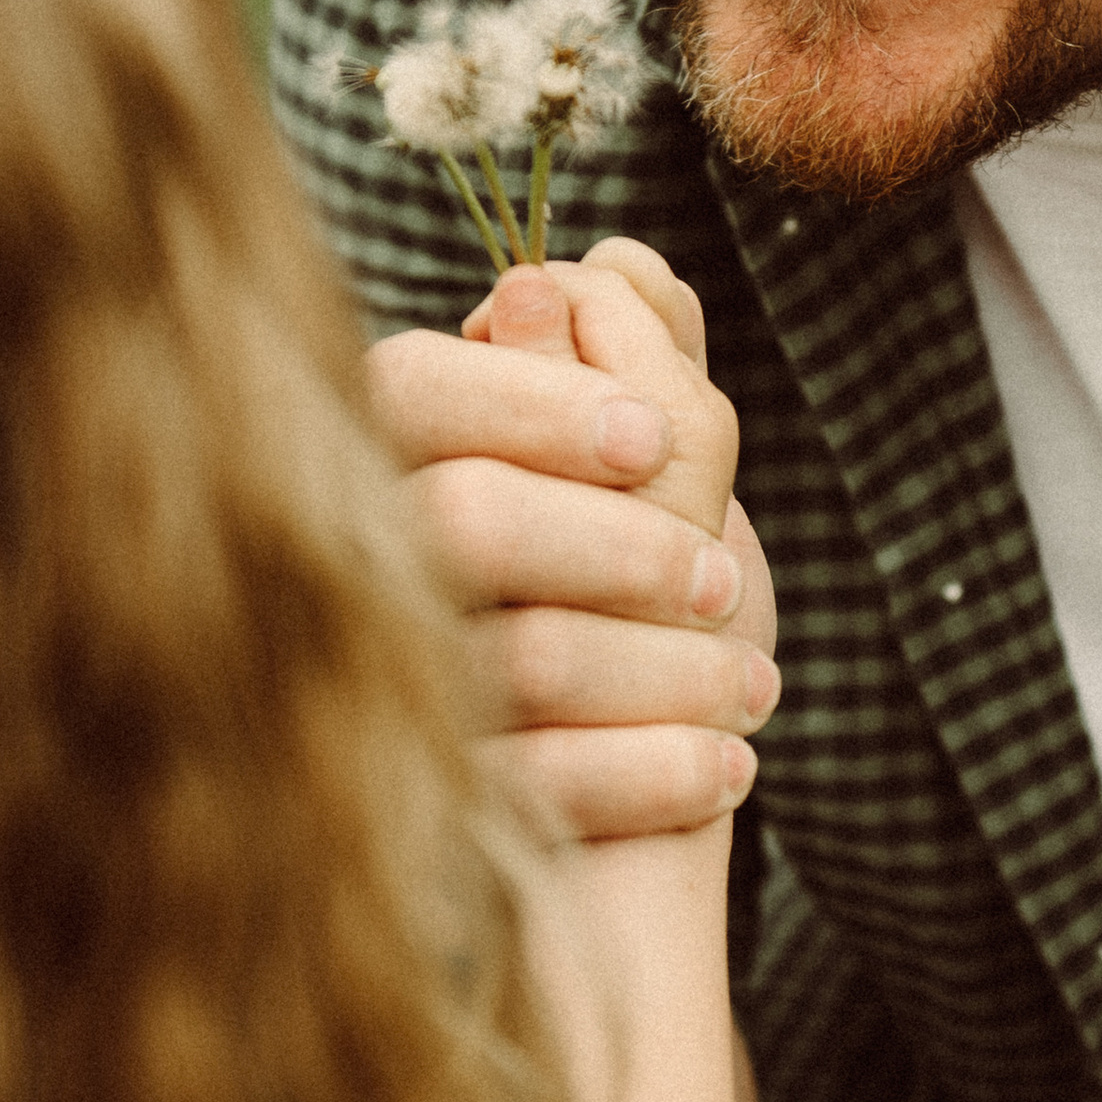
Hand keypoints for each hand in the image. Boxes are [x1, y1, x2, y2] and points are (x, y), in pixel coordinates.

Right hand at [366, 239, 777, 836]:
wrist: (600, 840)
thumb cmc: (616, 624)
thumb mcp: (646, 487)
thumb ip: (632, 365)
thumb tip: (620, 260)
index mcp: (381, 462)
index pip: (415, 390)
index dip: (535, 404)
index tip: (653, 442)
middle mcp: (346, 573)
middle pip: (463, 518)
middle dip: (619, 544)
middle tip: (723, 580)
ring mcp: (367, 705)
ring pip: (520, 657)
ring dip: (667, 668)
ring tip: (755, 686)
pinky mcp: (417, 823)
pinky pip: (539, 790)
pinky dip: (654, 771)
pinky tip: (727, 767)